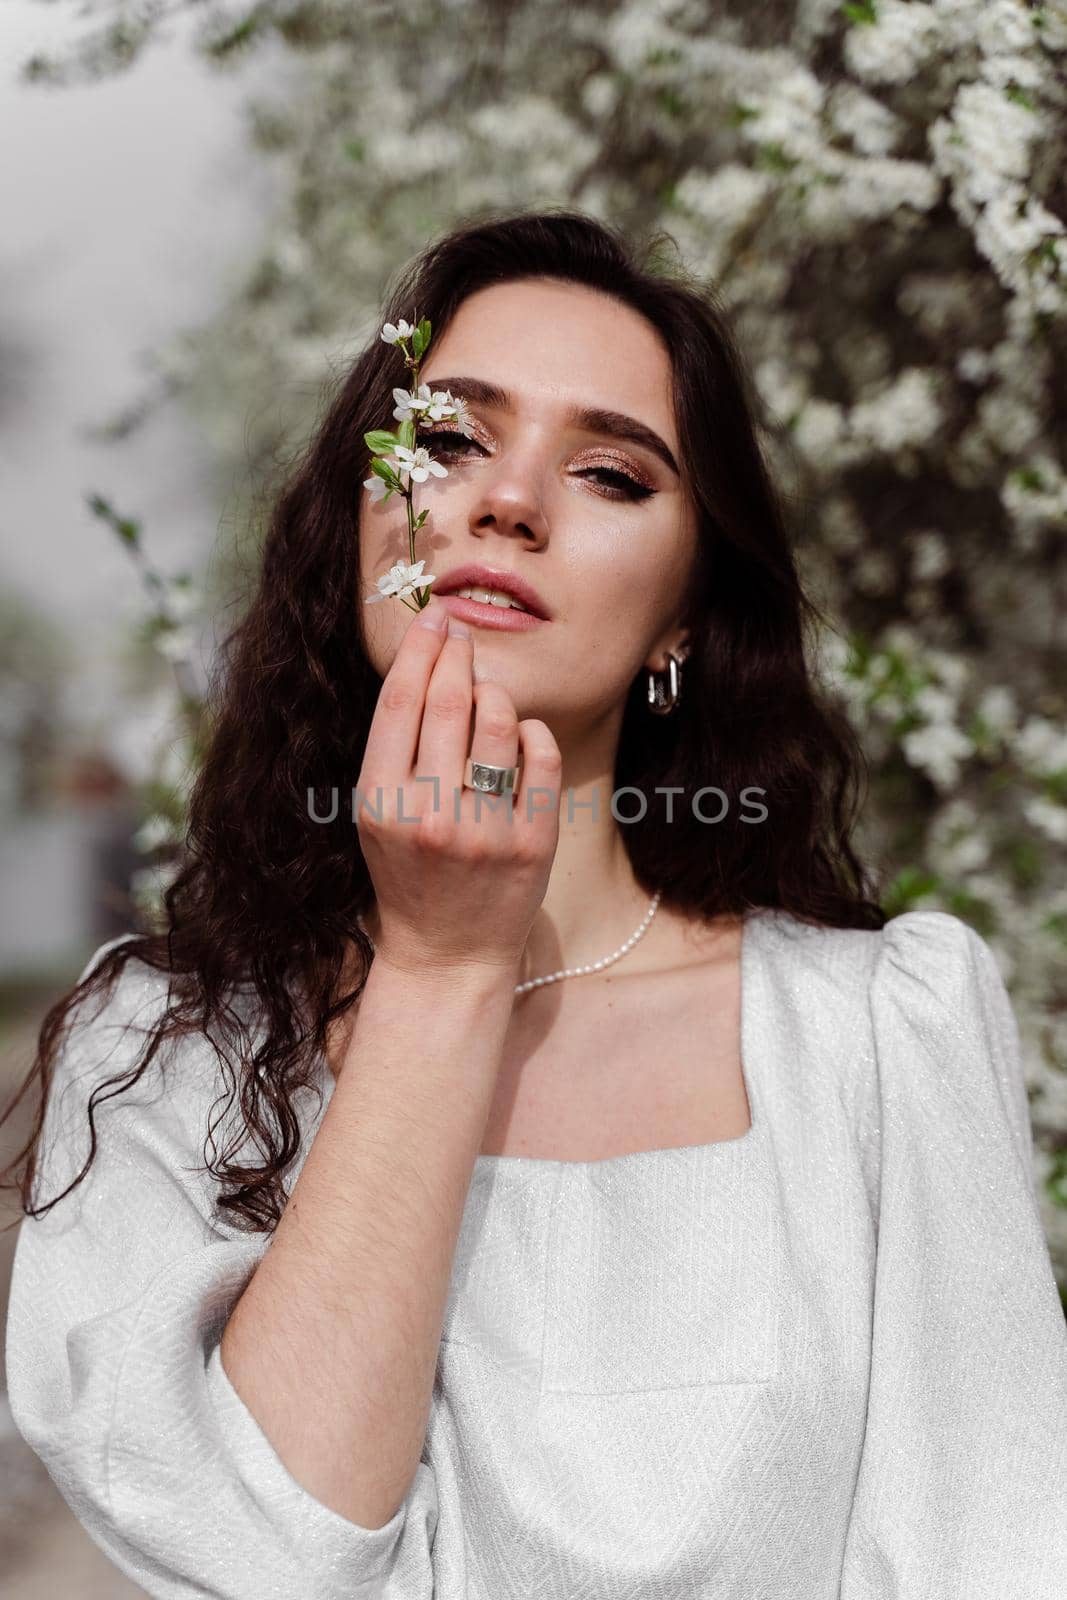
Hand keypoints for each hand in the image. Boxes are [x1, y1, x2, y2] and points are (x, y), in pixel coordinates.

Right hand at [355, 596, 561, 980]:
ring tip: (488, 696)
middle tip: (461, 633)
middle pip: (449, 702)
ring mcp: (484, 830)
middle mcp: (429, 815)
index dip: (418, 650)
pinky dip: (533, 733)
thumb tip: (429, 662)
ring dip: (496, 693)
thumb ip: (396, 749)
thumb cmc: (409, 873)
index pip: (400, 703)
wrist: (447, 953)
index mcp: (379, 804)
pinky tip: (522, 738)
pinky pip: (541, 756)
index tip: (432, 619)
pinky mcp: (532, 842)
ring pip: (500, 720)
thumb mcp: (378, 815)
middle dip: (457, 655)